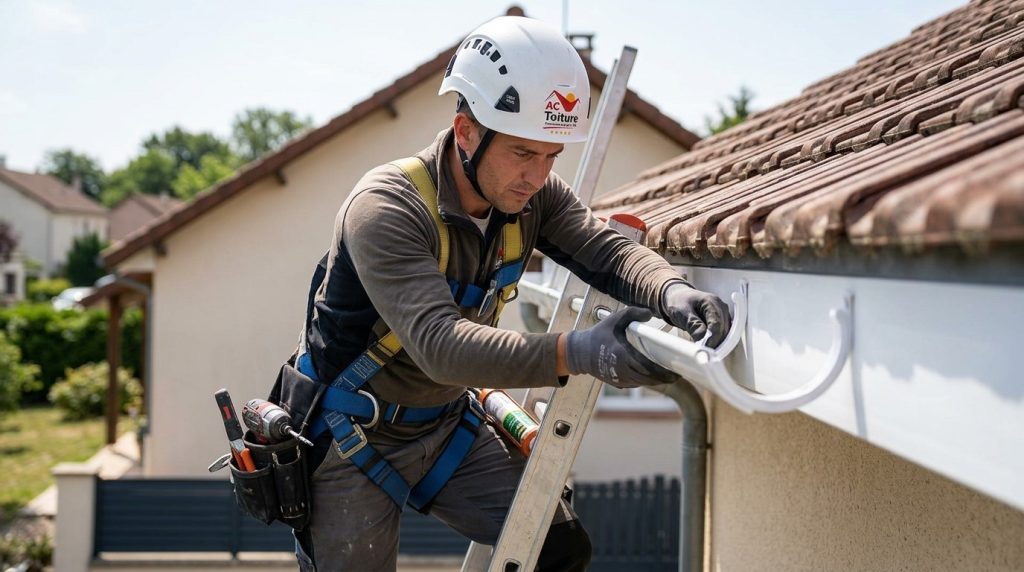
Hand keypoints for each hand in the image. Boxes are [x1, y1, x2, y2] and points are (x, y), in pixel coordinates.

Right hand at [565, 307, 679, 388]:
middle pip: (649, 379)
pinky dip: (646, 381)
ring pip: (643, 383)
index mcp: (623, 355)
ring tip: (669, 376)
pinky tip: (653, 376)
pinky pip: (636, 384)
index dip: (664, 372)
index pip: (648, 368)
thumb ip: (633, 313)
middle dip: (664, 378)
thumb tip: (651, 314)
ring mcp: (619, 378)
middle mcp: (622, 370)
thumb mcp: (614, 319)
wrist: (579, 352)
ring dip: (657, 381)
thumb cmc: (599, 334)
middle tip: (677, 374)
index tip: (676, 371)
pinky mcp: (617, 383)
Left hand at [660, 282, 731, 347]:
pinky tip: (710, 348)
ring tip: (707, 353)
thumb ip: (694, 325)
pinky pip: (724, 333)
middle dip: (717, 343)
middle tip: (706, 355)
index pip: (716, 324)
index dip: (713, 338)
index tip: (707, 350)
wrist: (678, 297)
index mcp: (711, 302)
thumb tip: (703, 340)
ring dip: (718, 343)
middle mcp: (721, 307)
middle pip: (724, 329)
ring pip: (726, 333)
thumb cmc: (679, 302)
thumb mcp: (682, 313)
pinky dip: (718, 341)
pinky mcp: (722, 321)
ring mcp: (723, 314)